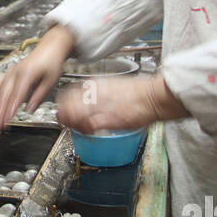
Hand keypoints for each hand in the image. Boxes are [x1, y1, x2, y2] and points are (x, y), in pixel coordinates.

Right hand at [0, 25, 74, 132]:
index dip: (10, 109)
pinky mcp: (8, 73)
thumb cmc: (51, 62)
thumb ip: (38, 96)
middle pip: (4, 95)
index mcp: (26, 73)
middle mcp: (15, 72)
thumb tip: (30, 110)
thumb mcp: (50, 81)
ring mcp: (10, 72)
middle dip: (0, 112)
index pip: (16, 95)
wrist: (50, 47)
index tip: (7, 121)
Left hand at [56, 72, 189, 133]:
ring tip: (76, 128)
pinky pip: (87, 126)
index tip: (64, 110)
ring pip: (73, 115)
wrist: (154, 96)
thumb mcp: (113, 85)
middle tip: (66, 122)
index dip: (63, 103)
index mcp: (95, 84)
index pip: (68, 92)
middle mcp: (94, 93)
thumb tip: (90, 98)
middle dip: (63, 115)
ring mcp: (100, 106)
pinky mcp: (108, 119)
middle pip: (66, 104)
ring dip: (71, 124)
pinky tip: (88, 132)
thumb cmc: (139, 92)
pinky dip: (84, 131)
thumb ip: (99, 92)